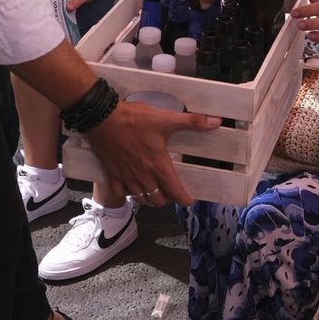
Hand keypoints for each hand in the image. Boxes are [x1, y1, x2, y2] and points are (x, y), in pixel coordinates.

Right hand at [83, 100, 220, 206]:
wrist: (103, 119)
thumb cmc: (134, 119)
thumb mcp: (166, 119)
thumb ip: (192, 122)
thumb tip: (216, 122)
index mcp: (158, 165)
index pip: (175, 191)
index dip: (184, 199)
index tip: (189, 201)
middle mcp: (143, 176)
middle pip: (158, 200)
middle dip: (167, 199)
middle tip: (172, 192)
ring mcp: (126, 177)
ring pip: (141, 199)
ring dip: (149, 198)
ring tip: (155, 192)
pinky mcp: (112, 174)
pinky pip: (121, 193)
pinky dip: (128, 194)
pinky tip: (131, 188)